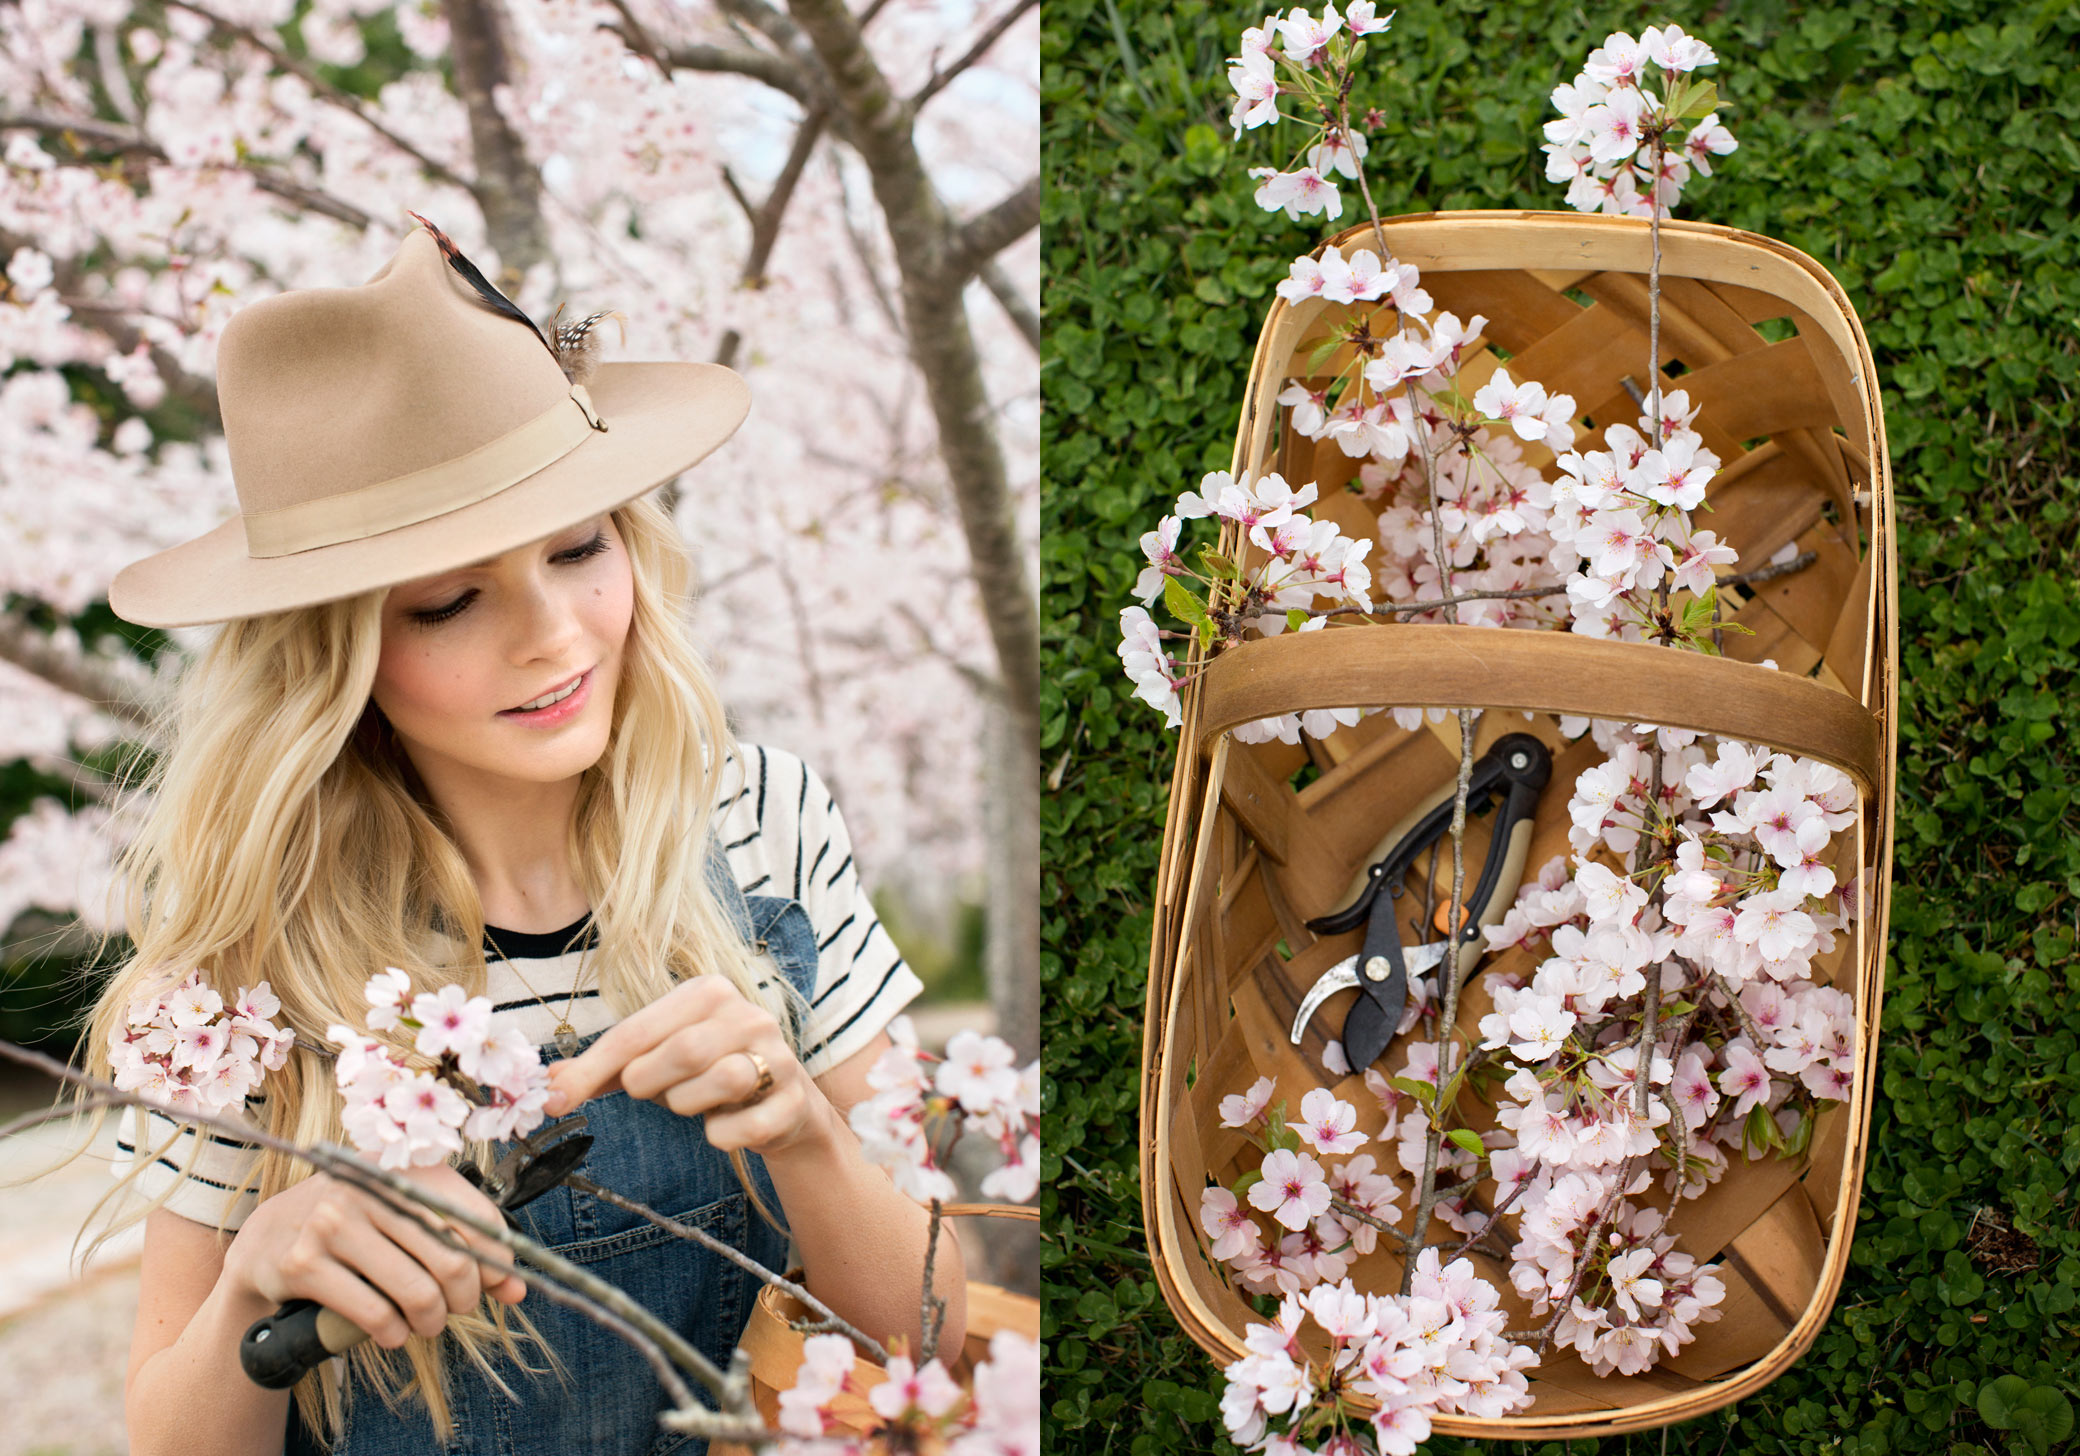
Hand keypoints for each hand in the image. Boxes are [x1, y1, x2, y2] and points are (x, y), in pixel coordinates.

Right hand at [224, 1162, 525, 1349]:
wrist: (267, 1238)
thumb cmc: (355, 1229)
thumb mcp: (406, 1220)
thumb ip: (463, 1248)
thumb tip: (518, 1291)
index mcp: (406, 1170)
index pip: (477, 1219)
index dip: (498, 1262)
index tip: (497, 1287)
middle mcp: (372, 1187)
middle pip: (452, 1258)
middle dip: (464, 1298)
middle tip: (454, 1310)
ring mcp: (334, 1222)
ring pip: (416, 1290)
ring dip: (431, 1321)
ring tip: (426, 1325)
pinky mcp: (304, 1262)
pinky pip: (373, 1312)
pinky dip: (393, 1333)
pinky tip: (392, 1333)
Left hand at [542, 976, 824, 1155]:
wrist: (782, 1104)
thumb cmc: (707, 1074)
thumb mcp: (657, 1060)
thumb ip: (606, 1069)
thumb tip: (549, 1087)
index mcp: (709, 992)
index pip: (637, 1030)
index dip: (593, 1070)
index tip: (558, 1102)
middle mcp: (748, 1015)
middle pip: (681, 1052)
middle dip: (653, 1084)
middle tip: (654, 1092)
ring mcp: (778, 1056)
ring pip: (719, 1081)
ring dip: (689, 1106)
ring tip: (694, 1101)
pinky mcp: (794, 1101)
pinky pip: (741, 1128)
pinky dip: (721, 1135)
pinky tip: (725, 1124)